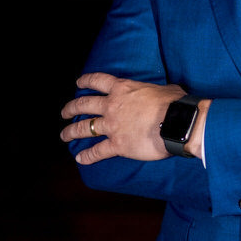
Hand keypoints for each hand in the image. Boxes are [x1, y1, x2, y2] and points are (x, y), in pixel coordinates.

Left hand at [59, 73, 190, 163]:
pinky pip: (97, 151)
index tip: (78, 83)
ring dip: (71, 132)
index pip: (98, 81)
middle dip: (71, 108)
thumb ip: (153, 91)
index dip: (86, 81)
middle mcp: (112, 106)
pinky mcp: (117, 145)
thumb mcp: (163, 88)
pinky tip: (80, 159)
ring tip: (64, 135)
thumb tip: (160, 95)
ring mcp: (112, 126)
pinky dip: (87, 156)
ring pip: (85, 128)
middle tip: (65, 113)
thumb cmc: (174, 103)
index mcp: (122, 89)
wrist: (176, 122)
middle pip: (84, 105)